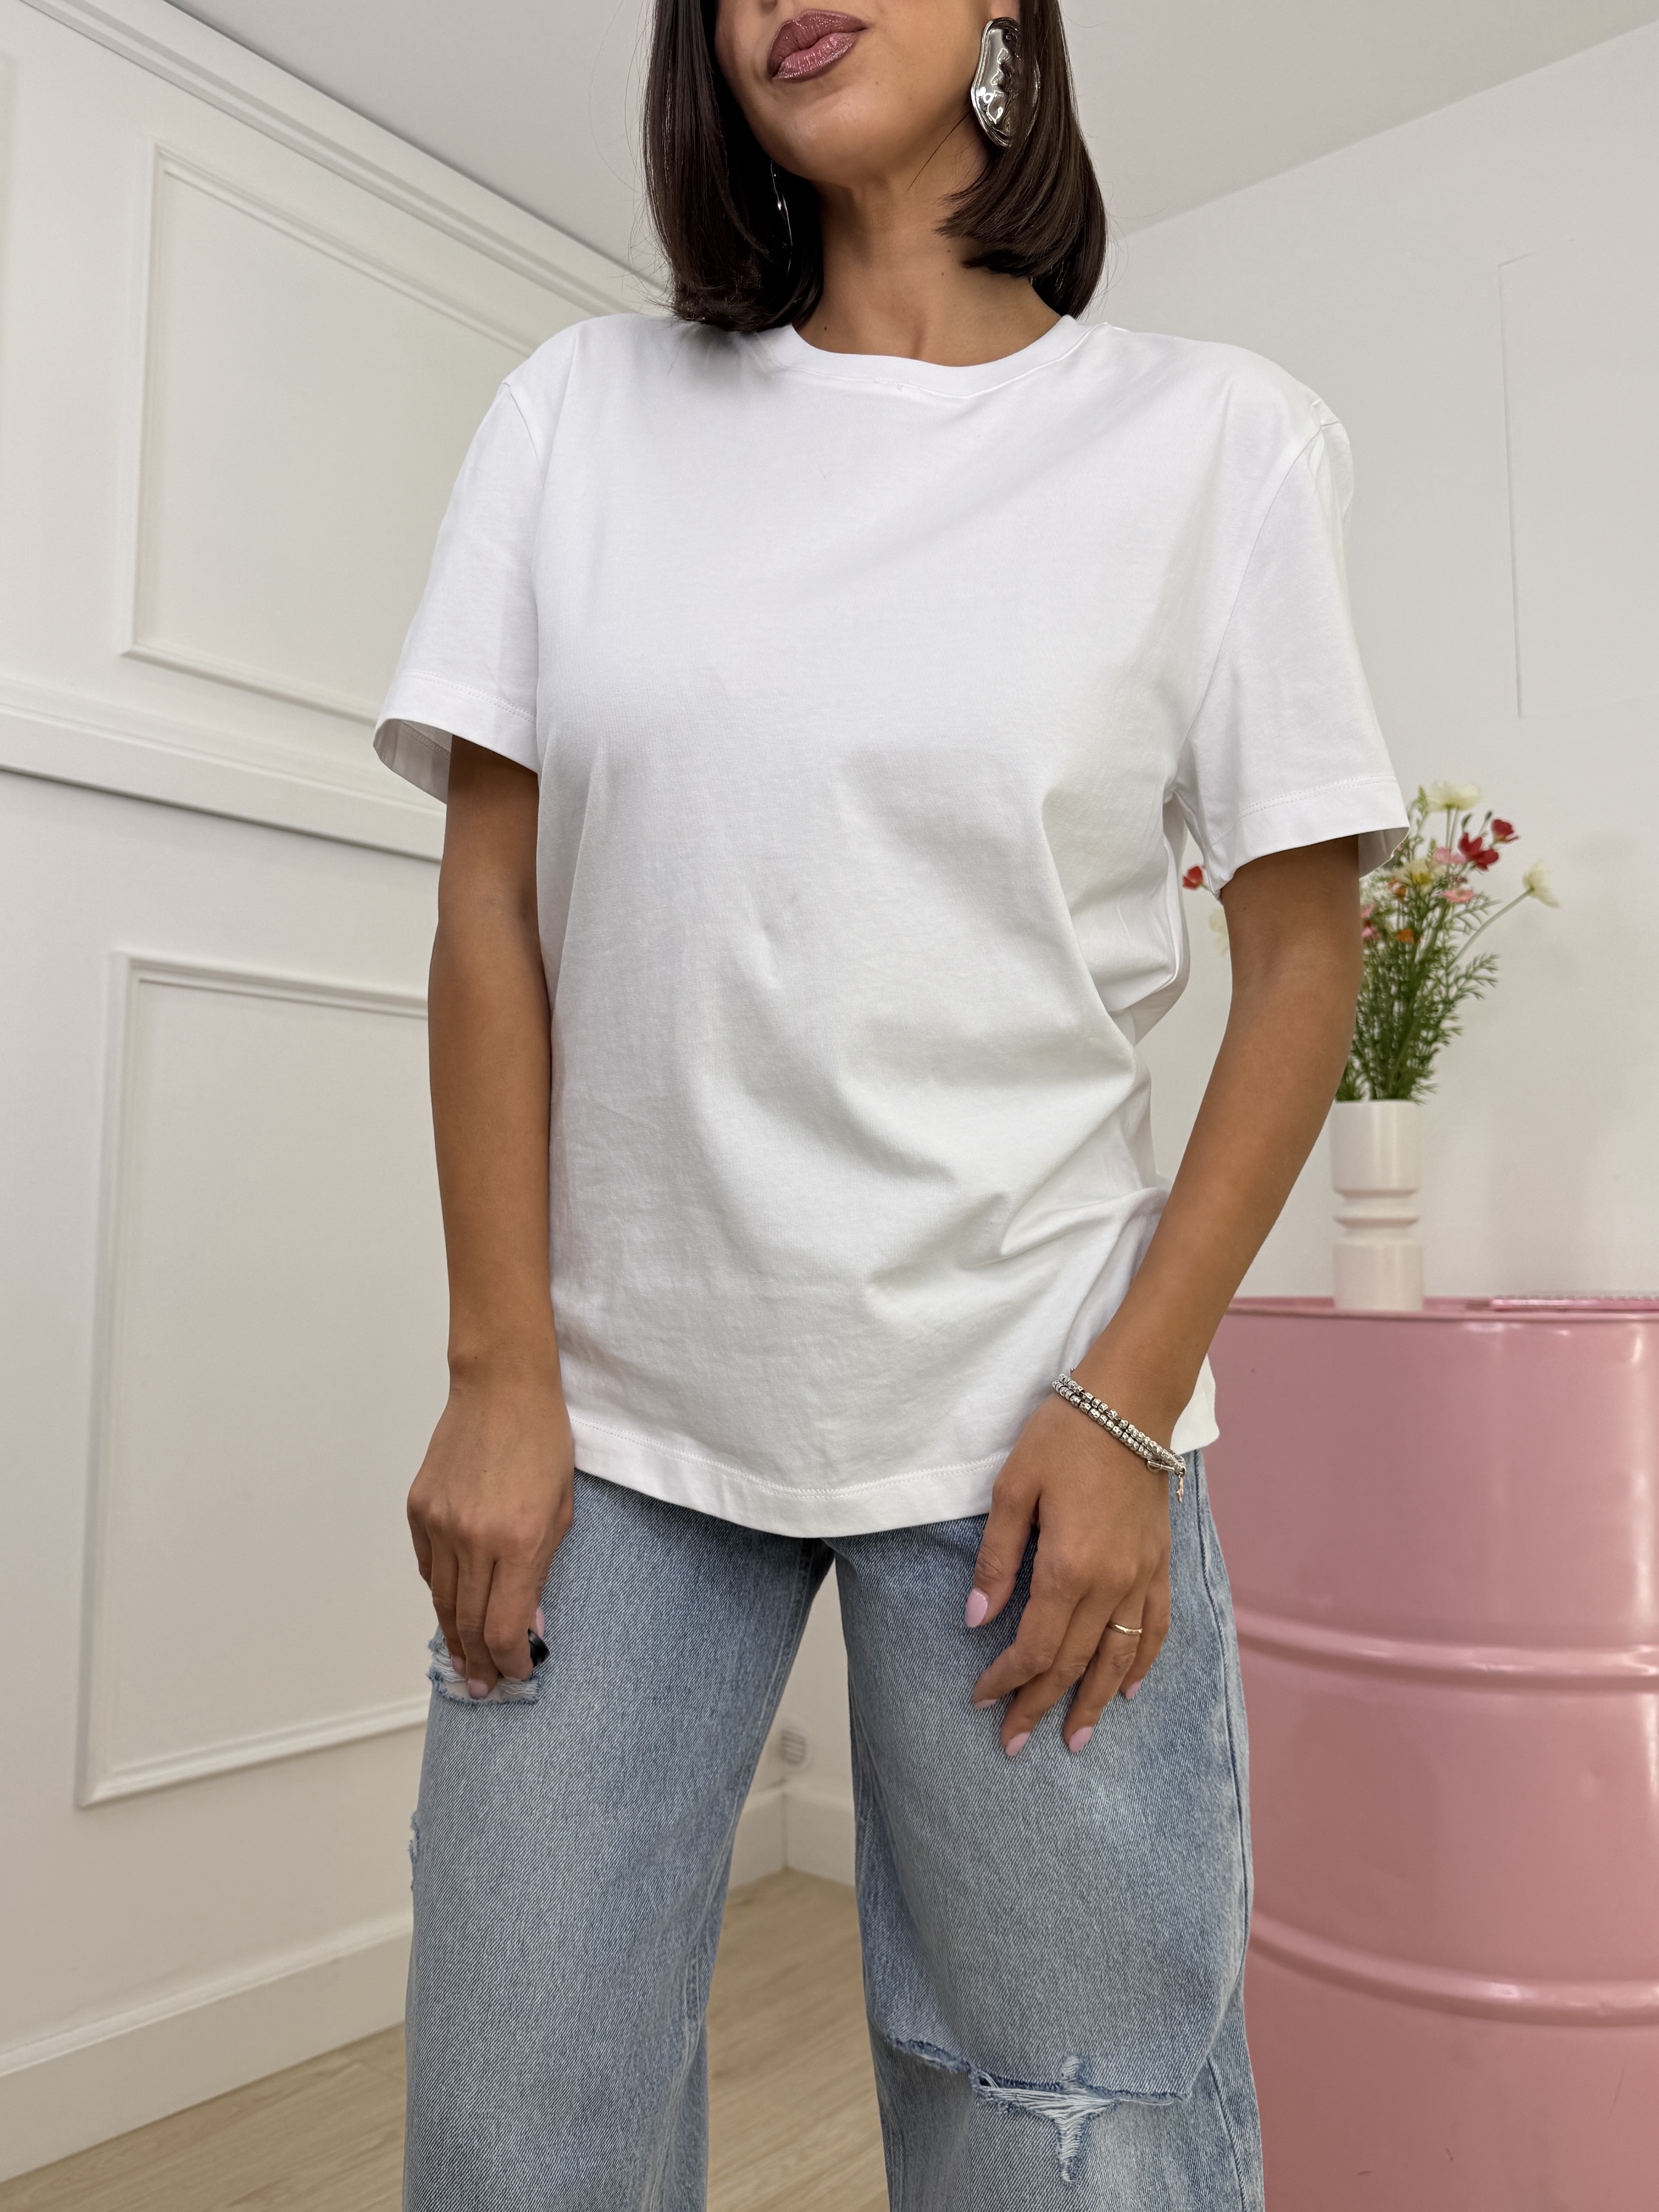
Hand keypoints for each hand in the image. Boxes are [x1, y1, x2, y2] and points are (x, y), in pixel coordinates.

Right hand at [407, 1371, 574, 1697]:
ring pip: (442, 1601)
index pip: (503, 1627)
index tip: (518, 1675)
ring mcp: (438, 1524)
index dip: (509, 1662)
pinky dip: (441, 1591)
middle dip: (479, 1664)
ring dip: (454, 1637)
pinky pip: (427, 1567)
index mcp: (517, 1541)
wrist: (502, 1388)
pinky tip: (453, 1606)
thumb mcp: (562, 1511)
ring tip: (465, 1663)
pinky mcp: (417, 1509)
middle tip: (483, 1688)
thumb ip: (540, 1571)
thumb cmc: (543, 1443)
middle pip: (467, 1623)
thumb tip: (523, 1624)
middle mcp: (472, 1539)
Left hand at [967, 1391, 1172, 1753]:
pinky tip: (1129, 1689)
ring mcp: (1142, 1576)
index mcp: (1068, 1567)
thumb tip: (978, 1619)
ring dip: (1094, 1704)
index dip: (1005, 1680)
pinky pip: (1156, 1627)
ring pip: (1118, 1657)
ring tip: (1075, 1740)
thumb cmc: (1063, 1437)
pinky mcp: (1160, 1563)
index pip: (1034, 1646)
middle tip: (1015, 1743)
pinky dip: (1143, 1663)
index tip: (981, 1700)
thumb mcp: (1013, 1489)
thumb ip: (997, 1559)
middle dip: (1040, 1705)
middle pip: (1073, 1662)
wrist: (1129, 1403)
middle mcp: (1110, 1583)